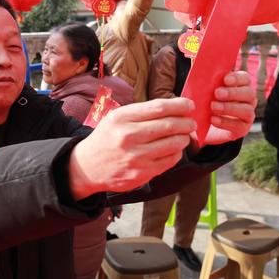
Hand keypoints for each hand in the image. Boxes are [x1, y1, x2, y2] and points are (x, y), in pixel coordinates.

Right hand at [68, 98, 195, 199]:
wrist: (87, 166)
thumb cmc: (107, 138)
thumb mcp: (116, 117)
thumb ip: (142, 113)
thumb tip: (174, 108)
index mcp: (122, 118)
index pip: (159, 107)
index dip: (179, 105)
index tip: (189, 105)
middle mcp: (129, 136)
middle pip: (169, 125)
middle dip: (186, 122)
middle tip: (191, 122)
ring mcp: (136, 156)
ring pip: (173, 144)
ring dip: (184, 138)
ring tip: (183, 135)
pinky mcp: (141, 173)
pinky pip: (169, 161)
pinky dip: (176, 153)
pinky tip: (174, 149)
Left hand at [203, 71, 256, 144]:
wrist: (199, 126)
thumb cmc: (202, 103)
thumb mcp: (201, 92)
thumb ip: (204, 84)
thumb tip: (199, 75)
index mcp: (239, 86)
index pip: (245, 78)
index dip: (237, 78)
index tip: (225, 80)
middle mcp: (246, 100)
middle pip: (249, 93)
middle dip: (233, 93)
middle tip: (217, 93)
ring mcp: (246, 115)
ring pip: (247, 110)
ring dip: (229, 107)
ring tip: (213, 107)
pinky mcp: (242, 129)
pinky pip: (239, 126)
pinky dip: (225, 122)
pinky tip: (213, 119)